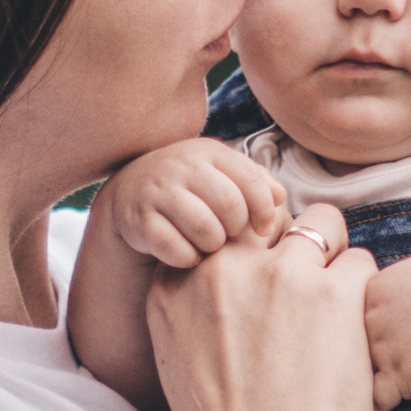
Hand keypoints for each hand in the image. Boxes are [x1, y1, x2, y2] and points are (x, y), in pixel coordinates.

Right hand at [104, 138, 285, 269]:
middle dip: (236, 229)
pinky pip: (177, 249)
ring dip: (213, 245)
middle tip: (229, 236)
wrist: (130, 191)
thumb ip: (254, 181)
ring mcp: (157, 192)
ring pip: (205, 229)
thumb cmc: (190, 187)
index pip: (251, 180)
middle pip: (230, 206)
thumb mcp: (219, 173)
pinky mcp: (139, 221)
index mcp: (208, 152)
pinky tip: (187, 253)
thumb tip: (280, 196)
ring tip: (209, 244)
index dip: (264, 210)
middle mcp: (181, 166)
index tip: (264, 229)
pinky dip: (188, 258)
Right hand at [147, 210, 374, 410]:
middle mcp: (224, 266)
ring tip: (334, 304)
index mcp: (178, 282)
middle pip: (269, 216)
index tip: (262, 284)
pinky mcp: (334, 292)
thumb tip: (222, 285)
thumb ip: (194, 307)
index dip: (250, 251)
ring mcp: (281, 274)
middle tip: (304, 291)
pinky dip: (361, 289)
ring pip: (321, 223)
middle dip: (289, 242)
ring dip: (331, 256)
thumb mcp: (178, 358)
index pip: (222, 229)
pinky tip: (353, 328)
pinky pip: (359, 261)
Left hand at [362, 251, 410, 410]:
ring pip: (359, 371)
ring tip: (362, 393)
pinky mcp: (396, 379)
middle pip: (352, 341)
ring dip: (362, 382)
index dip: (366, 326)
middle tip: (367, 364)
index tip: (375, 335)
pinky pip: (375, 402)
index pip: (354, 311)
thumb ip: (393, 283)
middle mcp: (369, 320)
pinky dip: (374, 410)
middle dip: (358, 352)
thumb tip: (390, 290)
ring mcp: (380, 351)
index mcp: (372, 291)